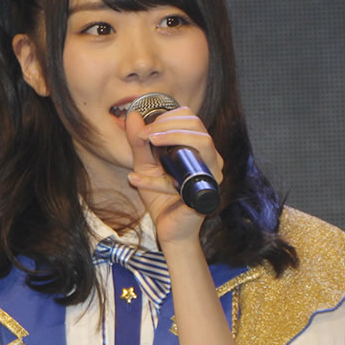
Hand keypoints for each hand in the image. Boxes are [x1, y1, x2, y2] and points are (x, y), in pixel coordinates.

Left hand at [124, 108, 223, 244]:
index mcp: (197, 149)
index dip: (168, 117)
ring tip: (148, 142)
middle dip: (168, 124)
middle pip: (199, 126)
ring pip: (203, 142)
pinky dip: (155, 180)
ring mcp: (211, 175)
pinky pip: (183, 180)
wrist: (168, 229)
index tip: (146, 128)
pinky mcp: (205, 193)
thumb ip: (139, 142)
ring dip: (172, 137)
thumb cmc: (161, 197)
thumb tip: (133, 115)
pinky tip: (134, 179)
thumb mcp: (145, 165)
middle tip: (146, 134)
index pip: (192, 119)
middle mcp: (210, 159)